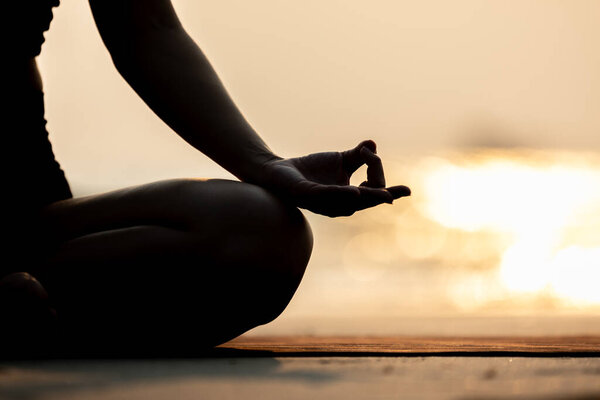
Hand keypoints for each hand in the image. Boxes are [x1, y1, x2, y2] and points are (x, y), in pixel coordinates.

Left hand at [260, 140, 410, 216]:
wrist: (279, 171)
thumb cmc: (311, 170)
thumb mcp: (340, 160)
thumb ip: (359, 155)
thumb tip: (373, 144)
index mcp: (349, 197)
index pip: (374, 191)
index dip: (382, 179)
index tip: (380, 164)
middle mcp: (339, 204)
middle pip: (367, 200)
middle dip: (384, 196)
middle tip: (403, 192)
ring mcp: (324, 202)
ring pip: (351, 201)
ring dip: (368, 197)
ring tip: (384, 194)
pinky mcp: (308, 195)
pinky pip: (328, 195)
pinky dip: (343, 193)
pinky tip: (355, 191)